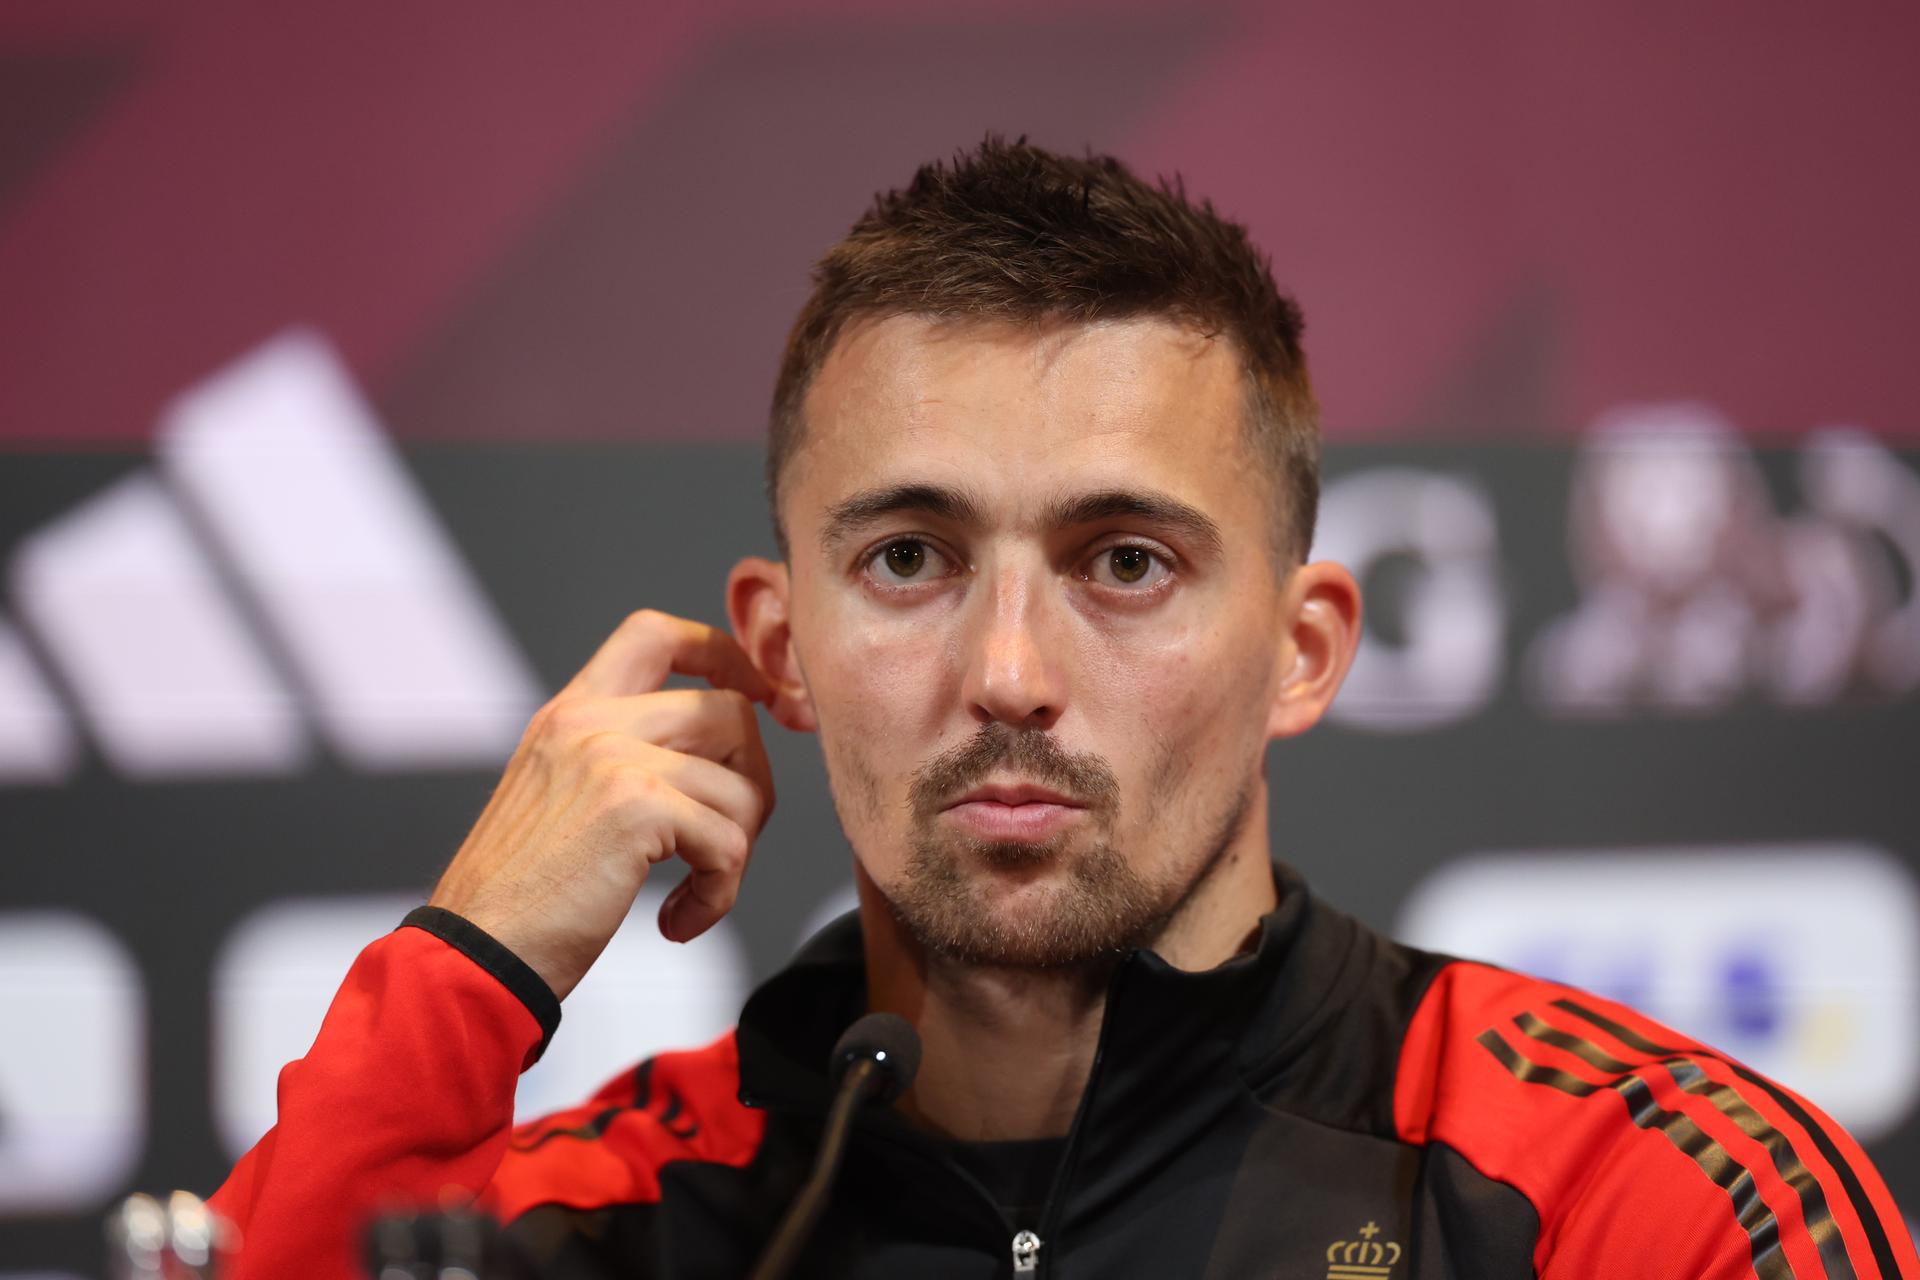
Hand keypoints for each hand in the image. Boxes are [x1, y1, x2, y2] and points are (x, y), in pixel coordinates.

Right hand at [428, 610, 776, 999]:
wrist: (473, 955)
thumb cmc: (521, 899)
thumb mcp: (560, 800)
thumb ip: (623, 760)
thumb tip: (718, 757)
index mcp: (570, 714)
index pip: (656, 633)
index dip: (723, 656)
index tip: (759, 701)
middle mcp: (589, 722)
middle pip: (729, 711)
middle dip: (751, 783)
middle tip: (721, 844)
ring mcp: (612, 758)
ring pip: (742, 784)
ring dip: (735, 852)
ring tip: (693, 893)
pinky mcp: (635, 807)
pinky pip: (730, 842)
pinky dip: (720, 894)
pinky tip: (676, 920)